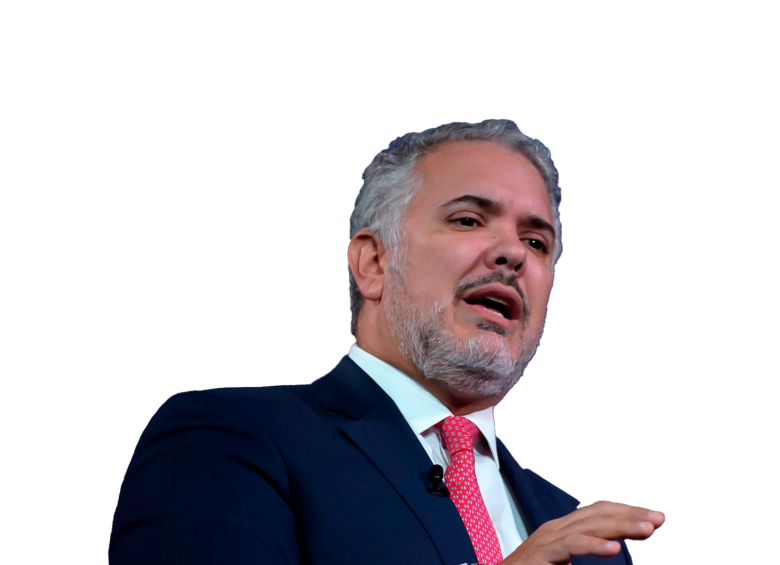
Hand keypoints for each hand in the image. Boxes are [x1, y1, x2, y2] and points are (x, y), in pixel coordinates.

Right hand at [501, 500, 663, 563]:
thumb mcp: (562, 564)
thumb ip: (581, 554)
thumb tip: (610, 549)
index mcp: (563, 529)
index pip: (598, 511)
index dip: (625, 511)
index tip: (654, 518)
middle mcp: (556, 528)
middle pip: (597, 513)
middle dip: (630, 515)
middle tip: (659, 519)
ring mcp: (548, 539)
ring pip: (588, 526)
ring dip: (620, 526)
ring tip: (647, 530)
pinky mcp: (541, 554)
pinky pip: (570, 546)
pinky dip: (592, 545)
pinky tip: (613, 548)